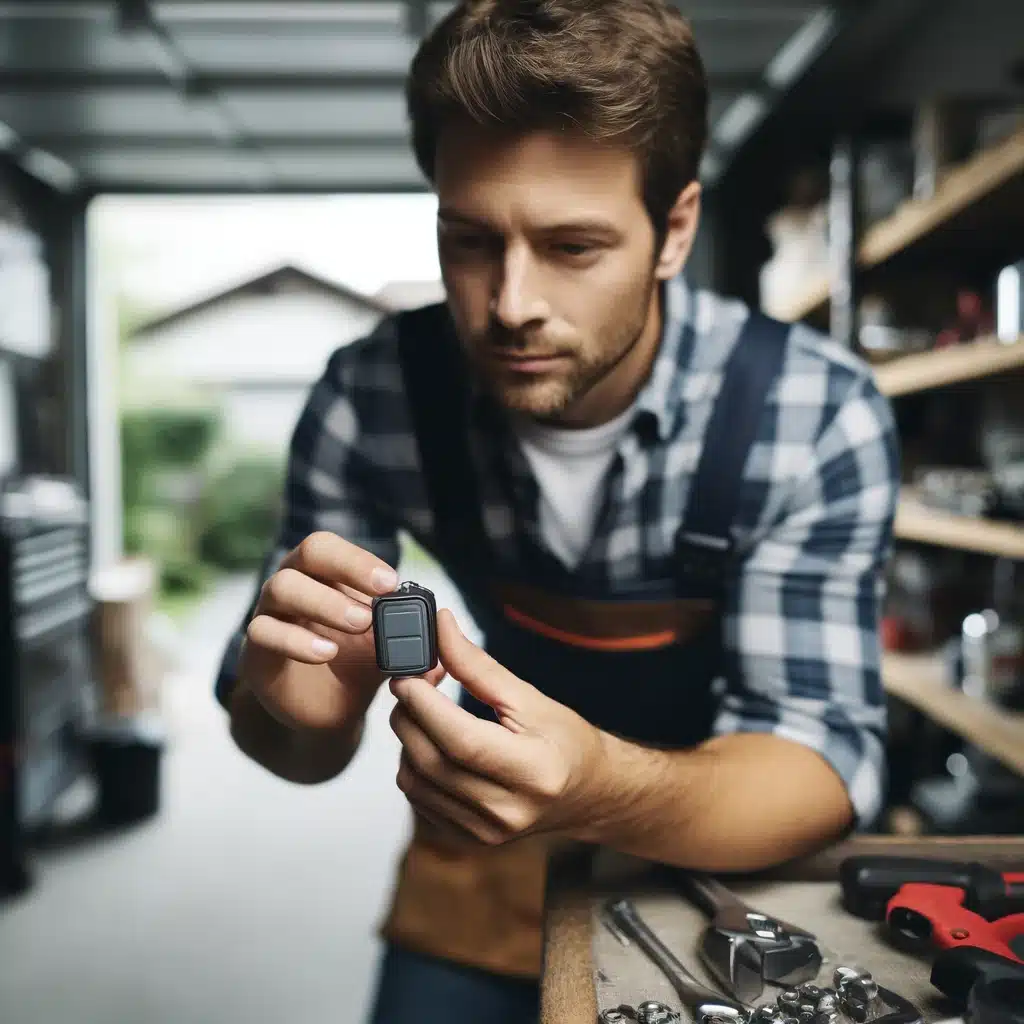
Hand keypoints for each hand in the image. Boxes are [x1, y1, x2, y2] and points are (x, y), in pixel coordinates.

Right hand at [242, 531, 444, 732]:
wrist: (322, 713)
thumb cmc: (355, 665)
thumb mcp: (389, 650)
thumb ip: (415, 641)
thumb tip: (445, 638)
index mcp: (323, 574)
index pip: (332, 547)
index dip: (360, 560)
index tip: (392, 583)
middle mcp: (293, 584)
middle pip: (308, 552)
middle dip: (347, 566)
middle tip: (382, 593)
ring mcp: (269, 614)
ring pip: (281, 587)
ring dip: (326, 602)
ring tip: (361, 624)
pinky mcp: (255, 652)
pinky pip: (262, 633)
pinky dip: (296, 640)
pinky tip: (325, 653)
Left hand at [389, 608, 604, 844]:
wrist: (586, 793)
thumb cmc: (565, 741)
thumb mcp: (530, 697)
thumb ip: (479, 666)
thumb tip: (441, 628)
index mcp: (534, 772)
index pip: (462, 741)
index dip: (425, 705)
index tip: (407, 674)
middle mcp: (508, 810)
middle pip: (431, 760)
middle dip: (408, 713)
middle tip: (411, 681)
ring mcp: (485, 831)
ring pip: (415, 780)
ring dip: (406, 737)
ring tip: (423, 709)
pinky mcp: (467, 838)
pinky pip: (417, 797)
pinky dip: (413, 762)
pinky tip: (431, 740)